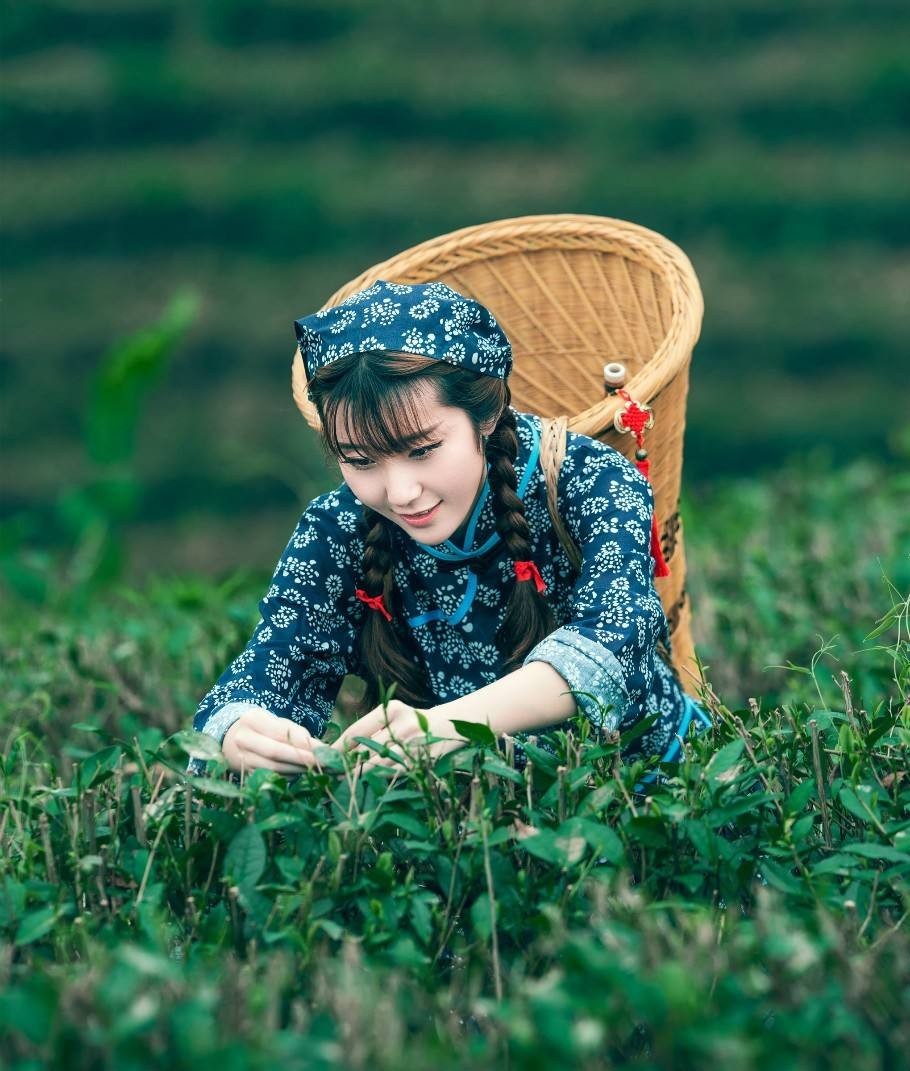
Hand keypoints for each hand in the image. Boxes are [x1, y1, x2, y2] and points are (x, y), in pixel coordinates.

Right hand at [221, 708, 320, 775]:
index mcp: (251, 719)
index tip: (324, 749)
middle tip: (324, 763)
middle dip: (302, 759)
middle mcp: (242, 739)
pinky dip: (289, 777)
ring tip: (316, 768)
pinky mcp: (245, 774)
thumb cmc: (262, 727)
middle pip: (275, 753)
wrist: (232, 738)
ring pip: (273, 769)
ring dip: (298, 770)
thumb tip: (316, 747)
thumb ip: (294, 731)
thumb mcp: (276, 721)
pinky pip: (271, 778)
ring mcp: (241, 759)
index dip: (303, 743)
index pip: (280, 733)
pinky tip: (301, 773)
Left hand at [331, 699, 472, 773]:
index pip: (356, 731)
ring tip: (344, 781)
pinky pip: (393, 774)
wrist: (451, 726)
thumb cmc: (414, 721)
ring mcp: (413, 745)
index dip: (337, 747)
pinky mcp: (420, 761)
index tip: (323, 757)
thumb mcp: (394, 714)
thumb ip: (372, 727)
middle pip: (364, 751)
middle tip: (329, 774)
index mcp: (392, 710)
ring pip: (377, 766)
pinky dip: (379, 779)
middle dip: (345, 765)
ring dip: (359, 776)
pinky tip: (368, 783)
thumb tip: (340, 748)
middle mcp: (402, 725)